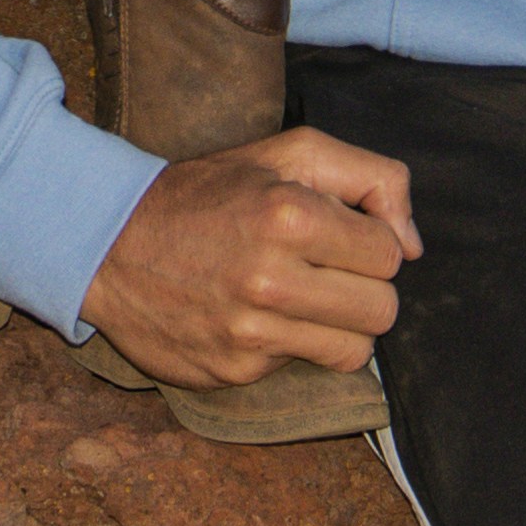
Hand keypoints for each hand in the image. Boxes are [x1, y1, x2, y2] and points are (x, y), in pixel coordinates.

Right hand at [77, 129, 416, 386]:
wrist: (111, 244)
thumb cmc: (210, 193)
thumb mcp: (289, 153)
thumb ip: (372, 179)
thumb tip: (415, 247)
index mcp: (288, 214)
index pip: (390, 254)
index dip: (370, 243)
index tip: (337, 235)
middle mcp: (269, 278)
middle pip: (382, 310)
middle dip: (363, 288)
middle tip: (324, 269)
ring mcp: (249, 333)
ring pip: (354, 350)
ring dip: (337, 324)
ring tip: (300, 296)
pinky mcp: (233, 372)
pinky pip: (302, 369)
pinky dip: (291, 345)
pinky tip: (256, 317)